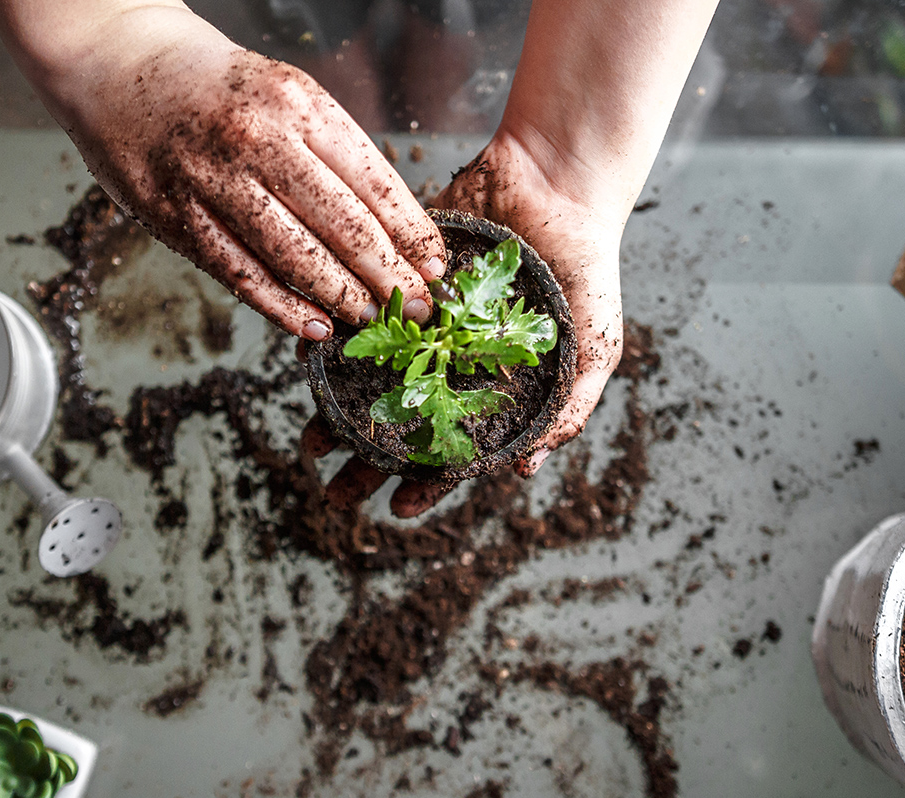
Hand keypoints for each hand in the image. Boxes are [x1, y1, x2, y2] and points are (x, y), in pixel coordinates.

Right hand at [0, 1, 444, 338]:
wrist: (118, 61)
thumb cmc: (213, 83)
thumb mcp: (285, 91)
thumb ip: (330, 151)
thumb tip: (389, 224)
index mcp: (298, 103)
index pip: (373, 181)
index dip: (411, 232)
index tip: (437, 265)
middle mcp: (259, 140)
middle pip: (343, 225)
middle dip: (390, 275)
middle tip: (419, 308)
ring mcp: (213, 181)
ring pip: (295, 256)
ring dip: (343, 298)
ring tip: (375, 321)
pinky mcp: (176, 217)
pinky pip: (241, 274)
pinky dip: (283, 307)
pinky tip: (315, 327)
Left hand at [309, 129, 626, 516]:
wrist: (558, 180)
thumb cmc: (587, 265)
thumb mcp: (596, 344)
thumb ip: (570, 407)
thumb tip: (526, 468)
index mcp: (492, 386)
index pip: (455, 448)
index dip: (427, 483)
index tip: (396, 509)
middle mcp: (450, 362)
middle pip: (402, 423)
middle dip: (366, 459)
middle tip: (333, 485)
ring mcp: (421, 324)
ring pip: (370, 378)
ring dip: (337, 410)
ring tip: (309, 438)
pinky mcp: (398, 281)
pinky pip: (358, 316)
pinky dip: (331, 339)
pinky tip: (307, 363)